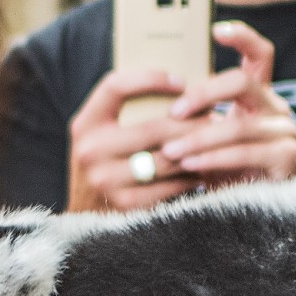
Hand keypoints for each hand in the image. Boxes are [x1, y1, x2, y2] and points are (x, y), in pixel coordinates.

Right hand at [68, 69, 207, 211]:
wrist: (83, 216)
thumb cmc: (103, 163)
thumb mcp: (100, 133)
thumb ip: (124, 111)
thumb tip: (176, 86)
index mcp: (85, 124)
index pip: (115, 87)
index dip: (149, 79)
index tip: (180, 82)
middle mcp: (91, 151)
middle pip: (151, 128)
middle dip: (188, 122)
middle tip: (212, 117)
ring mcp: (106, 180)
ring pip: (166, 159)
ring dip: (194, 150)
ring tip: (212, 142)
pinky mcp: (125, 204)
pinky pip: (169, 186)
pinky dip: (189, 178)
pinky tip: (200, 169)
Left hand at [160, 21, 295, 188]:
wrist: (253, 212)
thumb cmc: (225, 171)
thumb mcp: (208, 139)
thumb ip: (195, 119)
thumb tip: (154, 105)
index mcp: (259, 96)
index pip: (259, 55)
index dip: (242, 37)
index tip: (216, 31)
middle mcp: (276, 108)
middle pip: (242, 83)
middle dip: (203, 94)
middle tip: (173, 112)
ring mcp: (284, 132)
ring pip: (238, 125)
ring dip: (199, 137)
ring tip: (170, 149)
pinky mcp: (286, 159)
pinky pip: (245, 153)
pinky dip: (214, 159)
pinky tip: (191, 166)